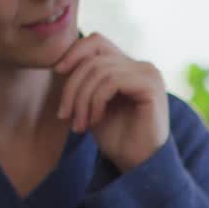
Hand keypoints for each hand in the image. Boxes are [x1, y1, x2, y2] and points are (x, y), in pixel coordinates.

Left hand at [54, 33, 168, 171]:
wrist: (139, 165)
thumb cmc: (117, 138)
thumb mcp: (93, 103)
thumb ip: (85, 79)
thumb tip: (60, 61)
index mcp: (131, 67)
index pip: (96, 42)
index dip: (73, 53)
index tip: (57, 73)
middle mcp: (144, 67)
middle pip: (93, 58)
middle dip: (72, 86)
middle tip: (64, 115)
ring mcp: (149, 75)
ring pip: (99, 70)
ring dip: (81, 99)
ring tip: (79, 124)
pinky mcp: (151, 87)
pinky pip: (112, 81)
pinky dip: (96, 100)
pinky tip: (95, 120)